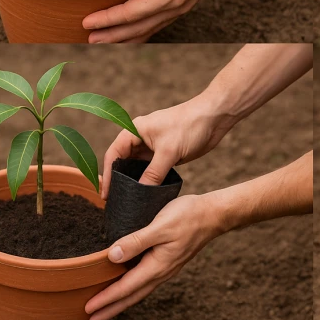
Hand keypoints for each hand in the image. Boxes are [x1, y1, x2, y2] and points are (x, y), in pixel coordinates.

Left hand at [82, 0, 254, 42]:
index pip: (132, 13)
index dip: (107, 20)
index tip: (86, 24)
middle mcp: (178, 4)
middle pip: (141, 28)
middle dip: (114, 36)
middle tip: (89, 40)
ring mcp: (186, 2)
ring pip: (153, 26)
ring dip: (129, 34)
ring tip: (110, 38)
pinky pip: (163, 19)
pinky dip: (146, 26)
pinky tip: (140, 23)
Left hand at [88, 151, 312, 319]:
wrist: (214, 214)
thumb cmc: (189, 216)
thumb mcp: (161, 225)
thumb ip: (136, 240)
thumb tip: (112, 255)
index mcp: (157, 265)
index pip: (126, 287)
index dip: (106, 298)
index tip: (88, 309)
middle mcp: (161, 271)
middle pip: (132, 296)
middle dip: (111, 309)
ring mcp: (166, 268)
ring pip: (139, 290)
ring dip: (121, 302)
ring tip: (106, 310)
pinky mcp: (168, 261)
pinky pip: (146, 281)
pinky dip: (133, 289)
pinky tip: (128, 286)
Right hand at [101, 94, 233, 198]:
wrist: (214, 117)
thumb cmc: (190, 126)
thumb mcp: (169, 151)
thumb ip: (153, 173)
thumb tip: (139, 193)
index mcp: (135, 130)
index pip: (113, 154)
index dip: (108, 174)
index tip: (105, 194)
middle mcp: (141, 138)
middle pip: (123, 162)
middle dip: (119, 180)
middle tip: (115, 202)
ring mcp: (153, 147)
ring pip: (137, 168)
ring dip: (134, 182)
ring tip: (128, 202)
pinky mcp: (165, 154)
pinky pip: (151, 170)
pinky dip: (148, 181)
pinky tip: (147, 195)